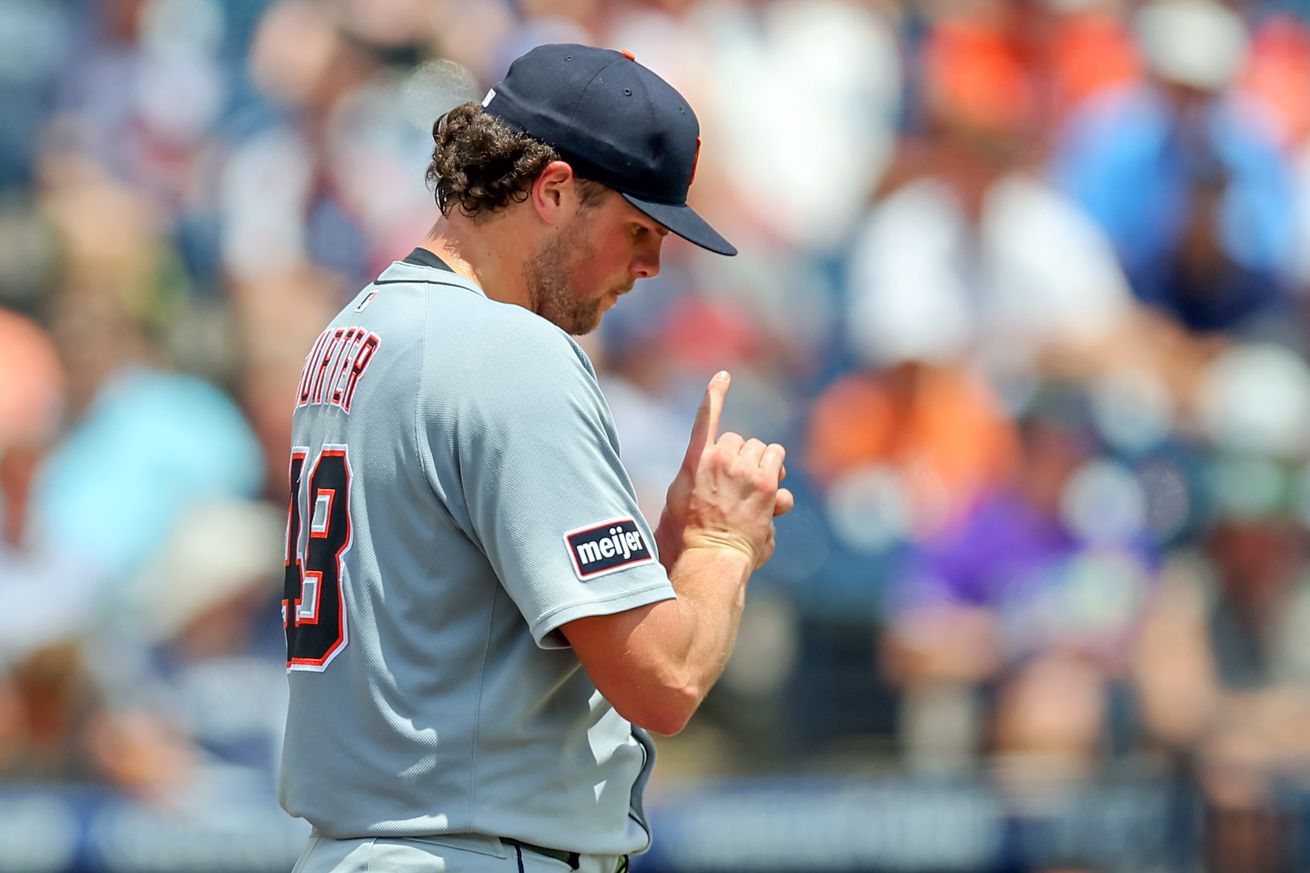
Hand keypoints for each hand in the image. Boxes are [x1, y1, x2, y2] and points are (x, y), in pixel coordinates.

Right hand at [655, 372, 794, 569]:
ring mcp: (743, 469)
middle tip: (742, 486)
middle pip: (742, 442)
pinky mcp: (765, 483)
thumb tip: (708, 478)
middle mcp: (719, 458)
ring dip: (765, 467)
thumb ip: (698, 481)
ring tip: (756, 494)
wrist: (708, 556)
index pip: (707, 420)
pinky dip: (778, 470)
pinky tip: (774, 490)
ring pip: (764, 451)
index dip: (715, 396)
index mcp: (695, 460)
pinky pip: (777, 457)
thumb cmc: (688, 536)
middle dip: (745, 460)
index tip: (724, 377)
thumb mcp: (677, 501)